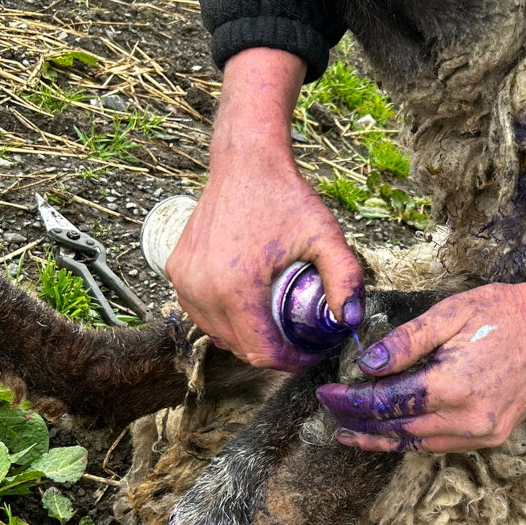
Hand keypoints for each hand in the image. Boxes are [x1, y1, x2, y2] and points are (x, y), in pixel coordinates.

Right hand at [166, 48, 363, 369]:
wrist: (245, 162)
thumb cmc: (284, 197)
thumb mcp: (325, 236)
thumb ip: (345, 279)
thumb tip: (349, 321)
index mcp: (236, 288)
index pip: (261, 352)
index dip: (289, 362)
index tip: (310, 354)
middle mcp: (202, 289)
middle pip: (239, 347)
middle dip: (271, 352)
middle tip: (299, 341)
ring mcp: (184, 281)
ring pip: (216, 334)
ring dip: (246, 338)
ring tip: (277, 327)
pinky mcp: (175, 270)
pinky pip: (200, 313)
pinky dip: (224, 319)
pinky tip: (249, 309)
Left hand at [316, 244, 525, 451]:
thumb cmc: (502, 313)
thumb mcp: (448, 314)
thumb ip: (405, 343)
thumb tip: (367, 366)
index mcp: (452, 386)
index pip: (387, 402)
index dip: (352, 401)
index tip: (327, 394)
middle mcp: (467, 418)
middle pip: (398, 430)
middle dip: (360, 423)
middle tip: (330, 415)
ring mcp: (483, 432)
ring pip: (418, 445)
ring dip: (383, 439)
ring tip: (353, 434)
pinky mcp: (493, 435)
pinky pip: (442, 445)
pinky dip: (413, 440)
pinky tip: (395, 433)